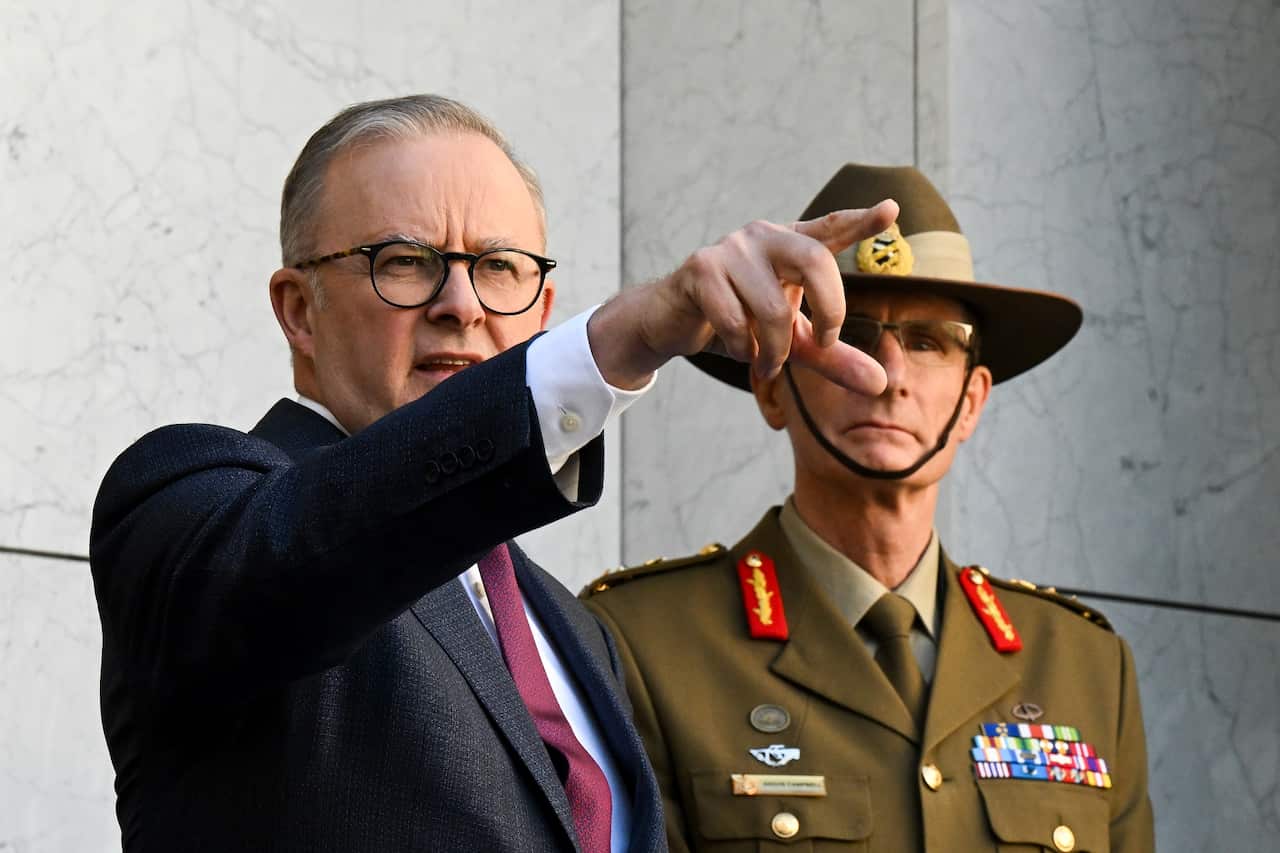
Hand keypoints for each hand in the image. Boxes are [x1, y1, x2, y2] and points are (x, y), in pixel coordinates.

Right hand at [588, 201, 898, 394]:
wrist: (672, 321)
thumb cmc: (740, 323)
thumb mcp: (792, 341)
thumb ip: (833, 357)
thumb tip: (879, 385)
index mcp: (791, 245)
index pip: (831, 228)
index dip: (860, 220)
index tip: (891, 210)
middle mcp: (764, 237)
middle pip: (815, 262)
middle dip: (829, 311)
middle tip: (825, 343)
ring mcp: (731, 249)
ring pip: (772, 308)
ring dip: (774, 350)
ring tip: (766, 364)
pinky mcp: (701, 268)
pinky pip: (734, 319)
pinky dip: (741, 348)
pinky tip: (738, 351)